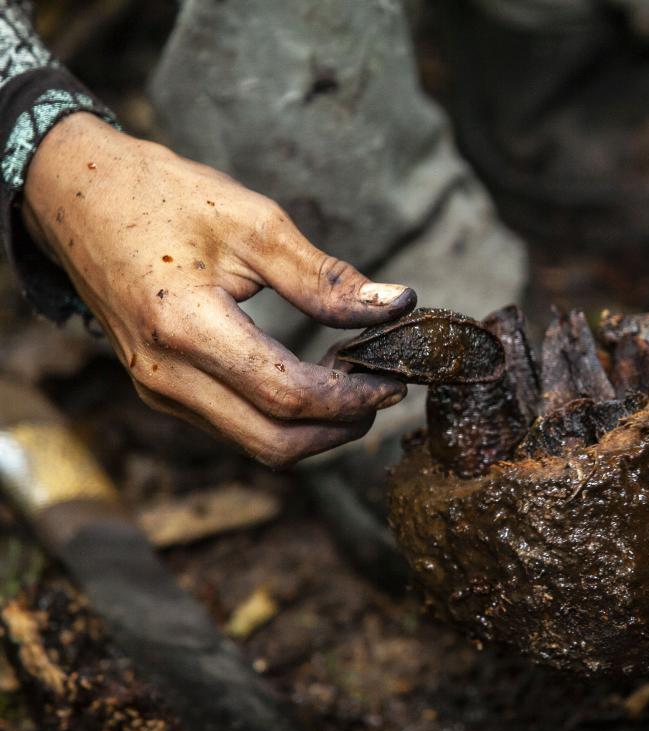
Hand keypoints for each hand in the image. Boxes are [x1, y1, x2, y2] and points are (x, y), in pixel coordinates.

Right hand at [22, 113, 415, 465]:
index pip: (288, 394)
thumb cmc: (163, 196)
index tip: (392, 378)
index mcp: (186, 327)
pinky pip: (233, 425)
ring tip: (353, 385)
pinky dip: (282, 418)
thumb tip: (397, 305)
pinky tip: (312, 381)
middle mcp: (166, 374)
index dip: (350, 397)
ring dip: (314, 429)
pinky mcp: (160, 389)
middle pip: (275, 442)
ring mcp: (158, 388)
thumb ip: (325, 277)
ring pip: (255, 443)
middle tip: (382, 392)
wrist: (75, 195)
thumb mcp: (254, 223)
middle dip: (340, 429)